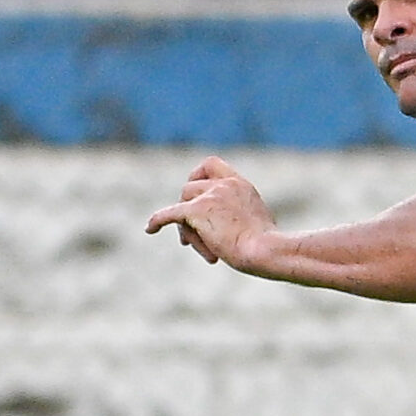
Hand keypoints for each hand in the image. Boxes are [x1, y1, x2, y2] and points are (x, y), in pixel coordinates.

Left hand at [144, 157, 277, 269]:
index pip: (211, 165)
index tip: (194, 193)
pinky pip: (169, 214)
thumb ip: (239, 217)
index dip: (197, 177)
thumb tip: (227, 232)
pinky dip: (157, 221)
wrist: (265, 250)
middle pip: (190, 188)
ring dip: (185, 226)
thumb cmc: (266, 246)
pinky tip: (149, 229)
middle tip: (189, 234)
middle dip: (186, 209)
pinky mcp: (198, 211)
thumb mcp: (256, 223)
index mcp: (240, 184)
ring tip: (196, 246)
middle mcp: (224, 185)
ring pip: (182, 203)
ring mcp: (211, 196)